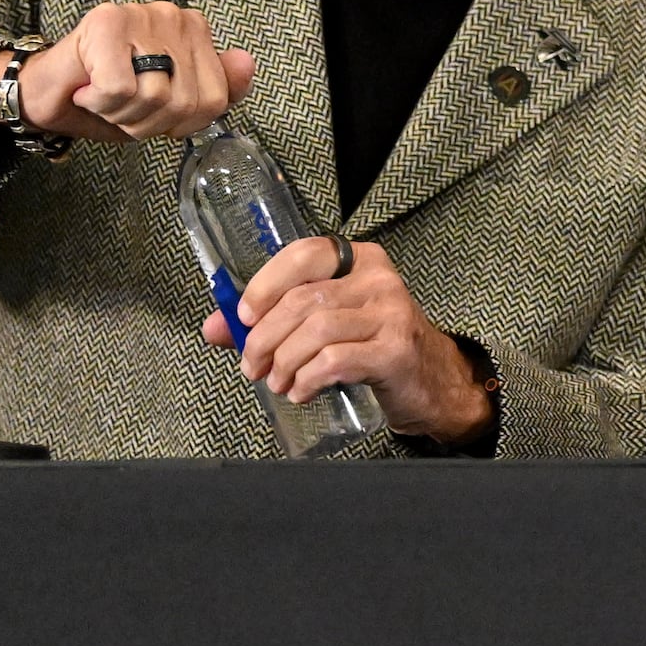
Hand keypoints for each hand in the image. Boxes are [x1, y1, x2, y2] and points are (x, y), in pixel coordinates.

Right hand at [0, 2, 254, 141]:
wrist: (49, 93)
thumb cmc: (111, 99)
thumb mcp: (173, 107)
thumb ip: (217, 90)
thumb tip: (246, 62)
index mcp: (195, 33)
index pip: (214, 99)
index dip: (179, 123)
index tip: (151, 113)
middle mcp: (173, 16)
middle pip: (185, 101)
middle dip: (150, 122)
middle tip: (122, 108)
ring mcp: (140, 15)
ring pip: (154, 95)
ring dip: (123, 114)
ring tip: (105, 98)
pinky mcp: (105, 23)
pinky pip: (120, 88)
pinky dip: (101, 103)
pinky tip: (88, 90)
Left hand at [207, 234, 490, 442]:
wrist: (431, 381)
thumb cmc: (373, 346)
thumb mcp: (326, 324)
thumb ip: (270, 322)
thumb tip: (214, 328)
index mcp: (359, 260)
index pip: (303, 254)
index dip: (265, 285)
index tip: (243, 318)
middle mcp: (379, 280)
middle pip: (302, 299)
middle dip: (264, 337)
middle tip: (252, 365)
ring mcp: (392, 314)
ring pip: (315, 330)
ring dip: (283, 362)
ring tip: (277, 381)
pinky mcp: (395, 351)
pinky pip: (336, 360)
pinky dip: (307, 379)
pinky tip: (301, 390)